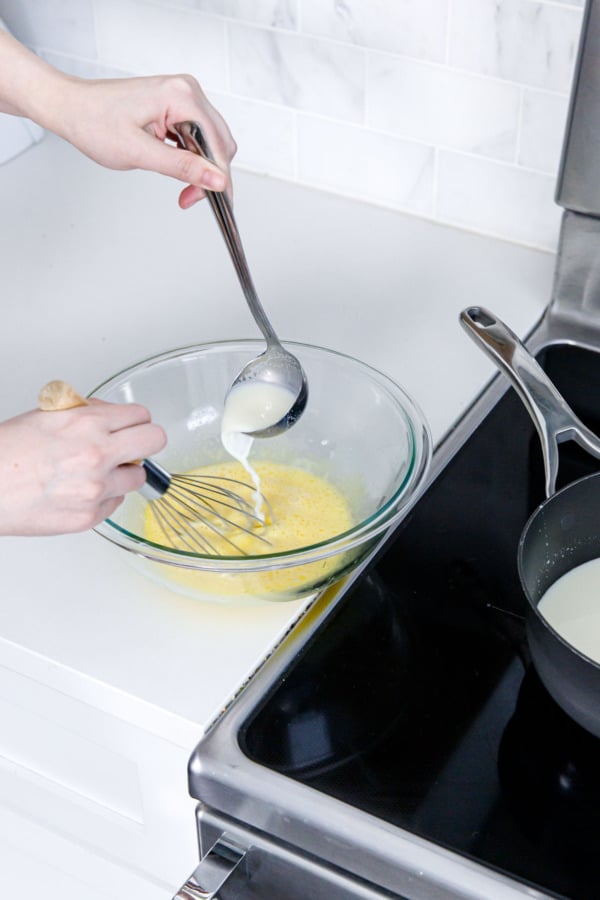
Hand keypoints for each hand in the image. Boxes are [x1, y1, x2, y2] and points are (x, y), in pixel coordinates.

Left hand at [0, 30, 236, 206]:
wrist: (71, 107)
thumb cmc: (94, 123)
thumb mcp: (140, 153)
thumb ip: (183, 167)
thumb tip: (218, 181)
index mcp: (181, 96)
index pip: (217, 144)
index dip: (218, 178)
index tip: (214, 202)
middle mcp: (187, 91)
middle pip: (219, 142)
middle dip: (210, 175)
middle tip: (189, 198)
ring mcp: (182, 96)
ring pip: (211, 142)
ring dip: (200, 168)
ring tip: (181, 188)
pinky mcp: (175, 105)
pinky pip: (197, 136)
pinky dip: (191, 158)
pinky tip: (176, 169)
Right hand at [0, 401, 165, 535]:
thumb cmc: (6, 453)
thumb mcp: (46, 415)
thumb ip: (85, 412)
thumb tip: (110, 415)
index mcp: (87, 424)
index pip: (141, 415)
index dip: (135, 420)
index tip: (131, 425)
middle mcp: (97, 455)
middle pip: (155, 440)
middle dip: (144, 441)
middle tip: (131, 446)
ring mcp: (96, 489)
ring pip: (138, 477)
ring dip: (123, 472)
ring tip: (97, 472)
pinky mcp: (89, 517)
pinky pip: (115, 502)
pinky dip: (105, 496)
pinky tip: (80, 490)